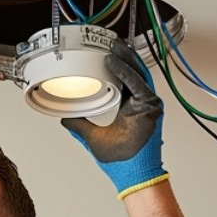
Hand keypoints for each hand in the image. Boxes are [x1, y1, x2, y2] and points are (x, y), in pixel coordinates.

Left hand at [61, 39, 167, 198]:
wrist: (131, 175)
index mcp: (128, 108)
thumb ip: (79, 125)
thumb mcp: (92, 137)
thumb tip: (65, 118)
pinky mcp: (151, 108)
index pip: (122, 80)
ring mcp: (146, 104)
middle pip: (132, 73)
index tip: (103, 54)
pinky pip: (139, 85)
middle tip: (109, 42)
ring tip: (112, 46)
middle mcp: (139, 104)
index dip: (115, 65)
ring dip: (125, 58)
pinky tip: (114, 64)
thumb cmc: (120, 161)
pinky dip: (126, 74)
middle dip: (121, 56)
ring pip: (137, 74)